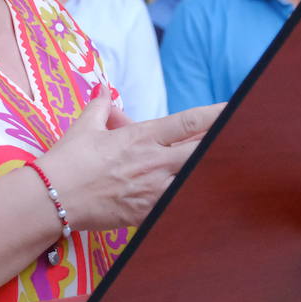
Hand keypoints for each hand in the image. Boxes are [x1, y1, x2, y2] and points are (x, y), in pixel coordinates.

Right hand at [37, 91, 222, 231]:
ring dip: (212, 173)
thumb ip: (100, 107)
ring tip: (236, 171)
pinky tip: (208, 204)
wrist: (52, 198)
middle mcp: (153, 161)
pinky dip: (191, 203)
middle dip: (225, 144)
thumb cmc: (67, 160)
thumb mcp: (83, 127)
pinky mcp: (146, 213)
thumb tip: (103, 88)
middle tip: (248, 138)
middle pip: (202, 151)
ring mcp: (153, 189)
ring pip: (195, 180)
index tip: (236, 109)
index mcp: (142, 136)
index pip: (189, 122)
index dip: (216, 114)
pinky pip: (178, 207)